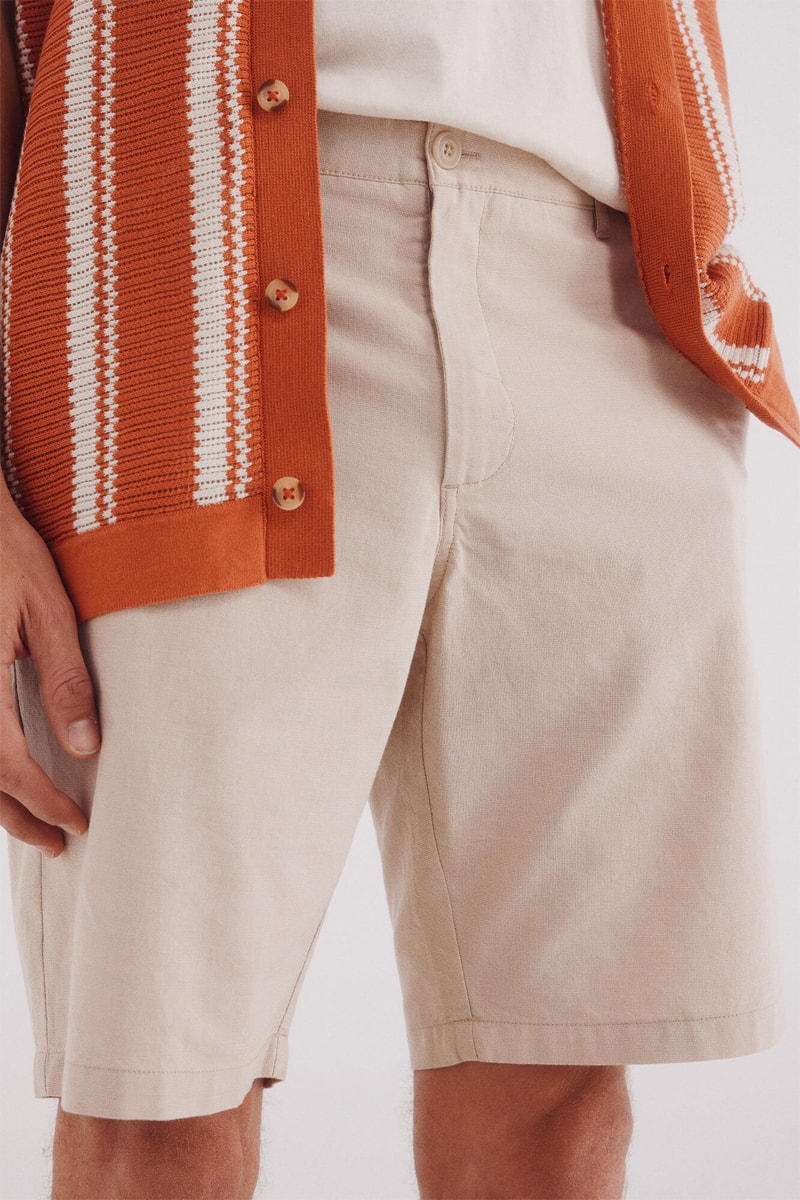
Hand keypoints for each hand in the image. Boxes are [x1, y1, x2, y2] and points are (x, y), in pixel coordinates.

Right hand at [1, 479, 95, 856]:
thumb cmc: (5, 551)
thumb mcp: (48, 611)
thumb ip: (65, 680)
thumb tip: (85, 745)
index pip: (7, 766)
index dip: (43, 801)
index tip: (77, 822)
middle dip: (16, 817)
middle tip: (57, 842)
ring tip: (32, 822)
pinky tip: (2, 775)